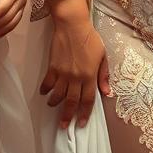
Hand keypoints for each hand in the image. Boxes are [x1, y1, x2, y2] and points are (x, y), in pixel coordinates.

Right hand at [42, 0, 110, 129]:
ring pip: (58, 95)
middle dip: (67, 116)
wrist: (73, 25)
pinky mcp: (52, 67)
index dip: (85, 113)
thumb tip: (107, 93)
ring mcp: (63, 73)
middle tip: (63, 126)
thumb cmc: (90, 38)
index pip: (88, 99)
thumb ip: (103, 75)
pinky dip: (46, 90)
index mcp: (90, 75)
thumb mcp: (102, 56)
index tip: (81, 123)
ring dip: (55, 103)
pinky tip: (45, 93)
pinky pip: (47, 83)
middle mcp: (76, 77)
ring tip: (53, 106)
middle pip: (72, 101)